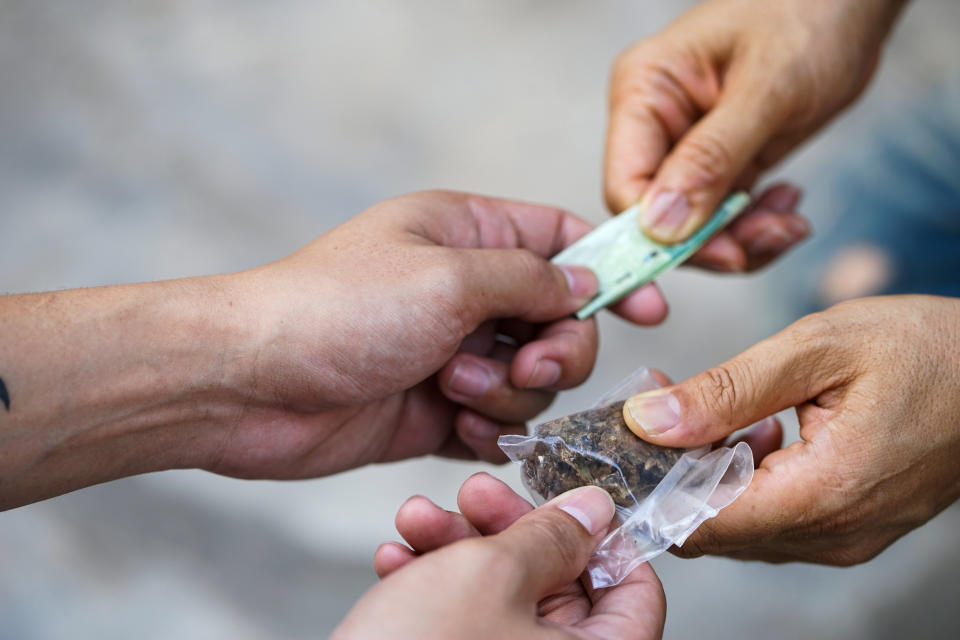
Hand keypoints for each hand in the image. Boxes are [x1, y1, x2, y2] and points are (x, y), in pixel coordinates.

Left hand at [212, 191, 666, 478]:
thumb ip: (530, 278)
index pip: (561, 239)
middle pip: (559, 318)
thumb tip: (585, 281)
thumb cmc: (336, 309)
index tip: (651, 308)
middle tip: (518, 359)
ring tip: (451, 389)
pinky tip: (451, 426)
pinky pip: (497, 420)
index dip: (612, 269)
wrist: (249, 386)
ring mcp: (450, 351)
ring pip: (532, 377)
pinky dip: (487, 428)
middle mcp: (462, 290)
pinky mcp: (435, 408)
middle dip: (553, 347)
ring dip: (508, 389)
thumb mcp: (448, 276)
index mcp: (465, 233)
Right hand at [334, 474, 665, 638]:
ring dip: (457, 549)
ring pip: (503, 599)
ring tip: (414, 521)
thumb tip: (594, 510)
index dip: (602, 538)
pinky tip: (396, 561)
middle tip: (472, 493)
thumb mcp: (490, 575)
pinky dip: (434, 588)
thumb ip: (550, 535)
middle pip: (560, 586)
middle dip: (505, 529)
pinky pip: (467, 626)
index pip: (636, 593)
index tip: (563, 502)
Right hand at [604, 0, 906, 269]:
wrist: (852, 0)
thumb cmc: (809, 14)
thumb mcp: (766, 89)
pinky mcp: (720, 162)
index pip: (625, 185)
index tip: (722, 253)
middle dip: (714, 240)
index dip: (662, 232)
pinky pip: (723, 217)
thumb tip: (660, 224)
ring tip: (790, 223)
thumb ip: (711, 157)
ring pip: (692, 226)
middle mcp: (656, 124)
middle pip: (657, 216)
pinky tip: (788, 205)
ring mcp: (687, 146)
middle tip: (771, 237)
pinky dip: (756, 226)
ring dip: (743, 239)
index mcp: (644, 93)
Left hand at [621, 295, 959, 564]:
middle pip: (713, 528)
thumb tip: (648, 420)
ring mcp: (846, 537)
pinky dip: (746, 479)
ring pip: (740, 525)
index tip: (619, 445)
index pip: (698, 523)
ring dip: (709, 473)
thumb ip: (726, 389)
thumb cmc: (926, 350)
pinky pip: (775, 518)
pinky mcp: (852, 526)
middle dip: (671, 473)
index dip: (648, 488)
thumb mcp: (818, 347)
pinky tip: (757, 428)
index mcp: (822, 495)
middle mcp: (833, 534)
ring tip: (709, 409)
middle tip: (658, 409)